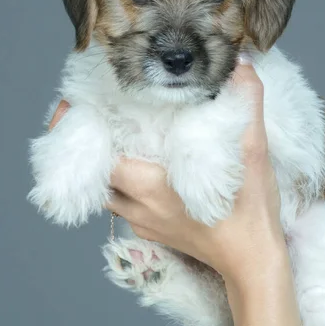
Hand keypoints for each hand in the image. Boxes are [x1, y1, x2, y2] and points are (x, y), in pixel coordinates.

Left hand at [49, 59, 301, 325]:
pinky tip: (139, 169)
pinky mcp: (154, 233)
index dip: (81, 133)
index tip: (70, 107)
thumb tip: (241, 64)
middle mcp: (139, 207)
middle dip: (91, 146)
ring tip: (112, 139)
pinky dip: (122, 186)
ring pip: (109, 192)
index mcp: (151, 185)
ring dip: (106, 168)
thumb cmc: (250, 210)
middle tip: (94, 114)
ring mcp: (145, 224)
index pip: (100, 159)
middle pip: (98, 174)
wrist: (253, 261)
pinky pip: (124, 206)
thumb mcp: (253, 152)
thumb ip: (247, 104)